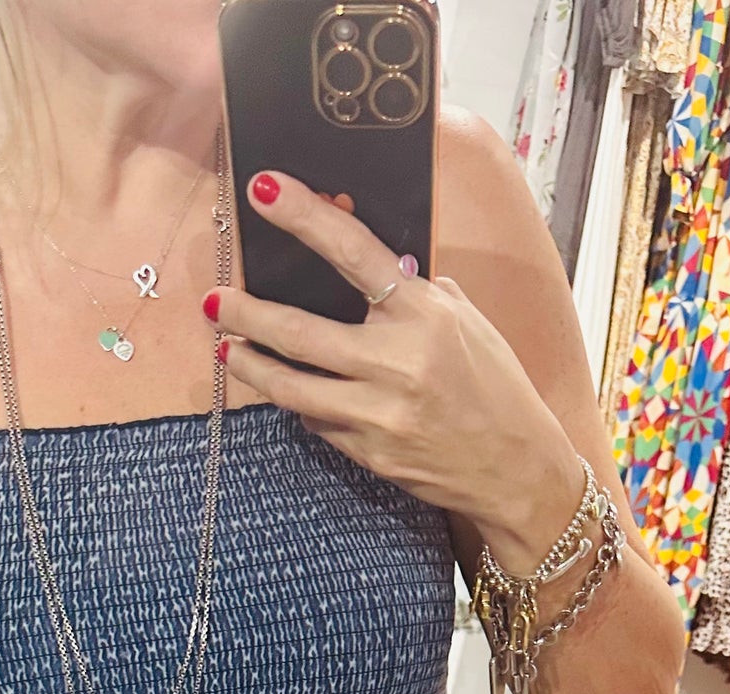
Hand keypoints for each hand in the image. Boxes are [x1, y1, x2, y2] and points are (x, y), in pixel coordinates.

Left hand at [212, 171, 586, 572]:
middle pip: (300, 330)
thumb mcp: (465, 322)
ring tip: (226, 349)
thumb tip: (363, 259)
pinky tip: (287, 391)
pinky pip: (318, 422)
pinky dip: (300, 404)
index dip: (304, 217)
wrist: (516, 467)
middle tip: (213, 299)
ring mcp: (379, 412)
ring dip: (251, 366)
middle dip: (247, 313)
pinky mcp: (369, 452)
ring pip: (292, 386)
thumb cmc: (494, 386)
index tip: (264, 190)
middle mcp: (398, 362)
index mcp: (425, 314)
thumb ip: (415, 292)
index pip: (354, 252)